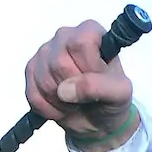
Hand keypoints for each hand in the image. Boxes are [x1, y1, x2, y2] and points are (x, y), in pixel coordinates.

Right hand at [24, 20, 137, 151]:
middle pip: (59, 63)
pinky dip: (49, 108)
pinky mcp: (31, 71)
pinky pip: (33, 94)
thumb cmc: (111, 99)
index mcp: (90, 32)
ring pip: (43, 80)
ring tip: (75, 101)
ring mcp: (45, 52)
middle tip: (86, 95)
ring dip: (61, 101)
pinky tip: (61, 106)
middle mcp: (64, 36)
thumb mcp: (119, 93)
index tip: (98, 79)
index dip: (88, 68)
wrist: (97, 119)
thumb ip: (99, 86)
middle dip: (74, 88)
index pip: (81, 43)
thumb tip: (66, 89)